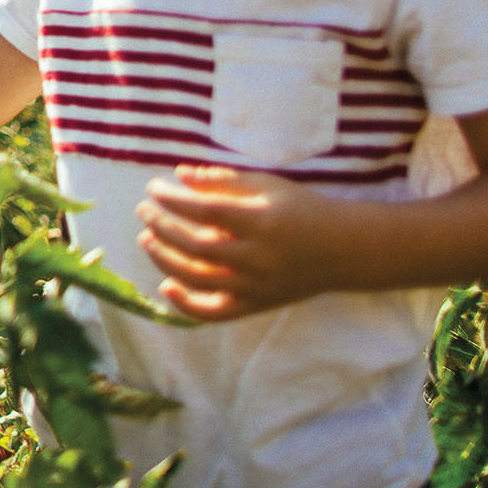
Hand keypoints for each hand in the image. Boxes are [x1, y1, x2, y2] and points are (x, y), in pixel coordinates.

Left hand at [135, 166, 349, 321]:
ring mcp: (256, 287)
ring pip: (199, 279)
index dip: (173, 201)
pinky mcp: (256, 305)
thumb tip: (179, 174)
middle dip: (162, 227)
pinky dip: (186, 304)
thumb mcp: (268, 185)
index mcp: (261, 222)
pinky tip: (165, 285)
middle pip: (196, 246)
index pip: (204, 212)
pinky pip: (214, 313)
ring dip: (164, 259)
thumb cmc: (302, 209)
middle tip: (143, 211)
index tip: (153, 188)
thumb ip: (223, 180)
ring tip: (146, 239)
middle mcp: (258, 258)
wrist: (344, 249)